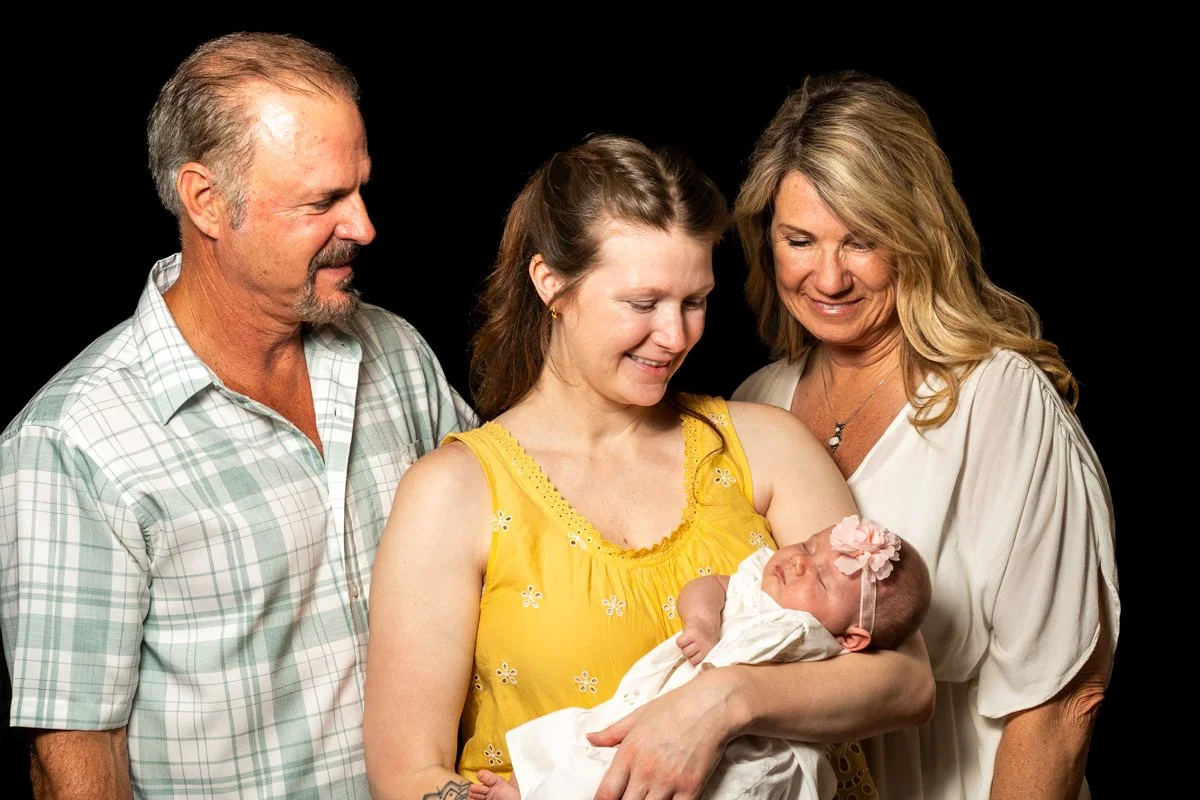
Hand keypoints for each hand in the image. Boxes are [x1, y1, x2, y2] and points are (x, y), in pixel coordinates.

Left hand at [587, 668, 736, 799]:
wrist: (712, 705)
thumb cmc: (675, 706)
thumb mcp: (639, 715)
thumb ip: (612, 732)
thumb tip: (590, 739)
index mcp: (629, 753)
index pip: (606, 793)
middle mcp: (645, 771)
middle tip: (630, 798)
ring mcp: (668, 782)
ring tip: (648, 798)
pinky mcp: (691, 789)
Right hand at [676, 621, 718, 665]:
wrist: (704, 620)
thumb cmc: (705, 636)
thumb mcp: (708, 648)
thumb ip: (703, 658)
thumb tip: (694, 669)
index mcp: (711, 652)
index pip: (700, 665)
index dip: (695, 662)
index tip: (695, 659)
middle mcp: (706, 647)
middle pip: (691, 660)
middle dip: (690, 654)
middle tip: (692, 646)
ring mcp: (699, 641)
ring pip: (685, 652)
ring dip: (684, 647)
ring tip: (689, 641)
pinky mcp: (691, 634)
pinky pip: (680, 643)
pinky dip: (680, 641)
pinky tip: (685, 637)